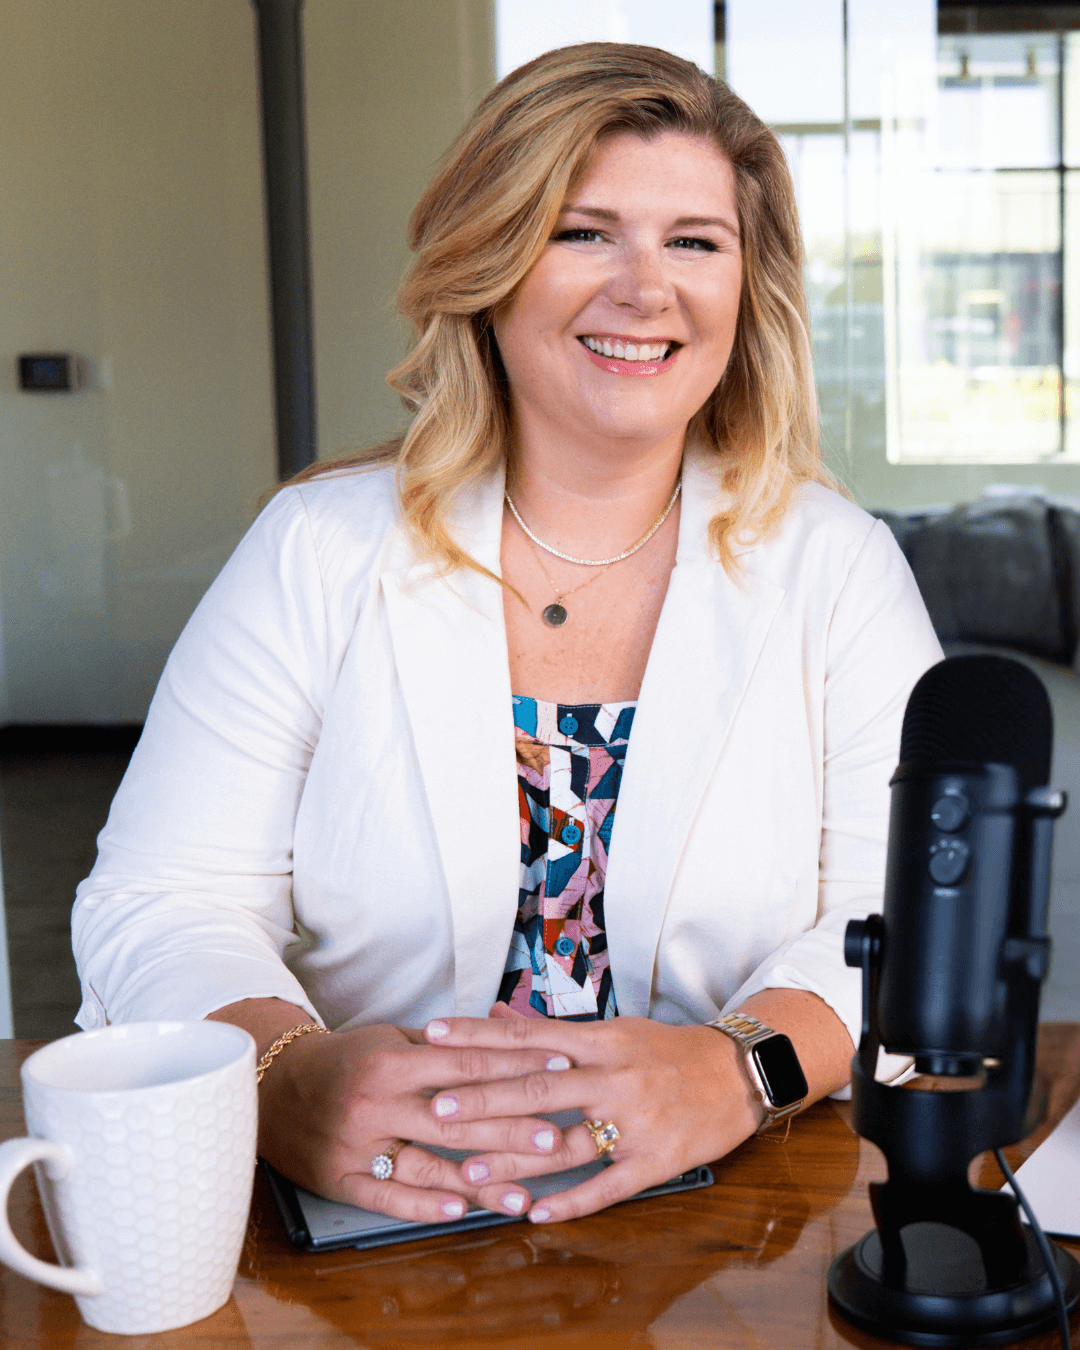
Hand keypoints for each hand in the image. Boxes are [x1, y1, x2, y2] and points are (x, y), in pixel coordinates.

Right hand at [247, 1014, 576, 1223]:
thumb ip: (443, 1043)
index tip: (558, 1069)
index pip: (465, 1064)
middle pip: (454, 1118)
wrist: (273, 1085)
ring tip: (522, 1194)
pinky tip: (459, 1211)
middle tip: (555, 1138)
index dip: (515, 1066)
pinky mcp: (339, 1178)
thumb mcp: (391, 1037)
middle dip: (509, 1128)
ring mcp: (357, 1143)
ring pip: (426, 1165)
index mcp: (392, 1060)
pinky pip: (386, 1197)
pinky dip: (424, 1205)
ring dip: (477, 1181)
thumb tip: (505, 1035)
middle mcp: (375, 1102)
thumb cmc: (346, 1059)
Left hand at [422, 1011, 762, 1221]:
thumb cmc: (666, 1050)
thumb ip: (554, 1030)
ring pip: (565, 1143)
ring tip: (468, 1171)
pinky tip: (533, 1213)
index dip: (478, 1035)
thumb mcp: (613, 1029)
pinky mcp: (655, 1161)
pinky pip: (606, 1186)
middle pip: (538, 1088)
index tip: (432, 1035)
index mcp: (599, 1040)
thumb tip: (498, 1014)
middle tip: (438, 1109)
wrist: (736, 1073)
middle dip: (485, 1099)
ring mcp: (634, 1121)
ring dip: (514, 1159)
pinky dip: (569, 1202)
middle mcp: (612, 1077)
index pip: (527, 1035)